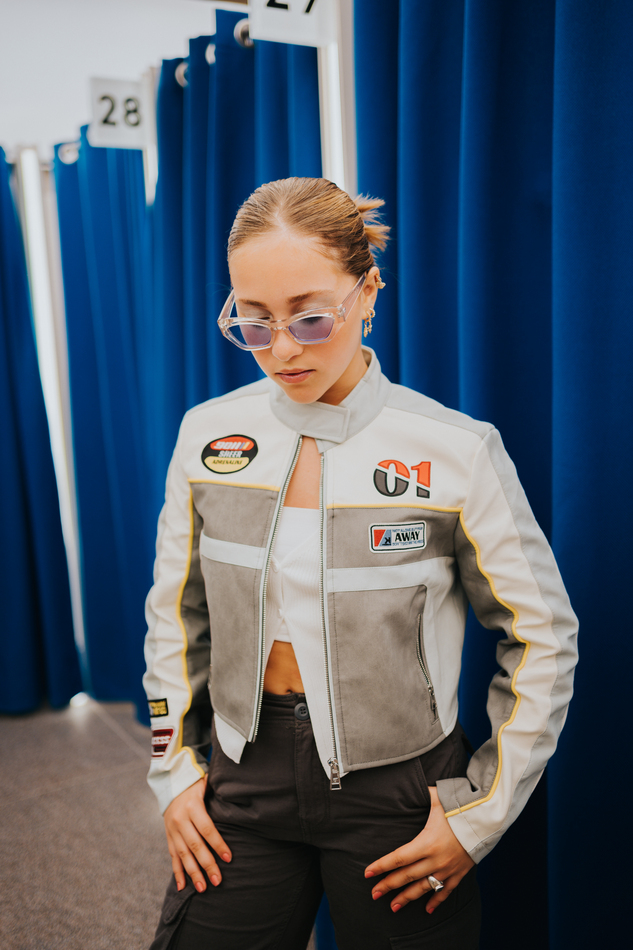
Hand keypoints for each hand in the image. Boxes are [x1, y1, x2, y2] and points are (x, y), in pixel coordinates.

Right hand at [163, 776, 231, 892]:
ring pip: (183, 854)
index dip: (218, 844)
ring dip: (193, 873)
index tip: (229, 858)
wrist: (171, 784)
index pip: (207, 829)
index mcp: (192, 806)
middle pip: (195, 845)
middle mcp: (180, 820)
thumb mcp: (206, 784)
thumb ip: (219, 791)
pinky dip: (177, 872)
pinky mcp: (168, 837)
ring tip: (203, 889)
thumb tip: (239, 793)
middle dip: (207, 864)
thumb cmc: (196, 785)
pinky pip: (173, 857)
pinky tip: (182, 887)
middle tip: (218, 880)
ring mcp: (172, 830)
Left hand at [364, 786, 474, 913]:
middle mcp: (435, 860)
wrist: (486, 820)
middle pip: (407, 876)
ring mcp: (447, 869)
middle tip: (374, 894)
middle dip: (388, 885)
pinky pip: (445, 891)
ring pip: (423, 888)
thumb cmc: (459, 807)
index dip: (382, 866)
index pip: (398, 858)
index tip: (367, 873)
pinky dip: (436, 901)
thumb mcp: (436, 797)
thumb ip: (420, 792)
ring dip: (407, 897)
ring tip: (393, 907)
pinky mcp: (459, 873)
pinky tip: (427, 910)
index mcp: (426, 842)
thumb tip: (406, 784)